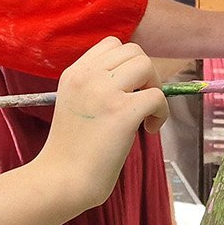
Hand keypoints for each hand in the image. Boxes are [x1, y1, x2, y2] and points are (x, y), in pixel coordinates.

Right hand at [38, 37, 167, 209]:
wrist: (62, 180)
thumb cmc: (70, 152)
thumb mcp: (74, 104)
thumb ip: (95, 86)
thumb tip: (136, 80)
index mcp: (73, 73)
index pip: (112, 44)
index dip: (127, 64)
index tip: (128, 89)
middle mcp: (87, 77)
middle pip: (134, 51)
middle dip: (145, 75)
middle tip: (140, 102)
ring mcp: (104, 92)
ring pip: (147, 65)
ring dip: (154, 88)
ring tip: (145, 115)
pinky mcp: (122, 112)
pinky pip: (157, 96)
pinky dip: (161, 112)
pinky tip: (149, 129)